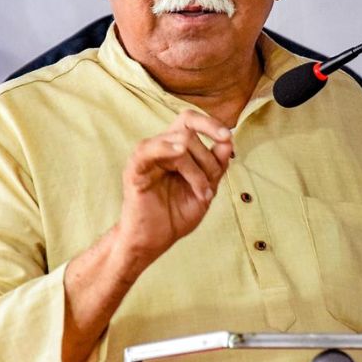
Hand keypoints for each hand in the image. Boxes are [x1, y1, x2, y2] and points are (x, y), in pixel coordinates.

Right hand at [115, 109, 233, 268]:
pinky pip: (147, 150)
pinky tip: (179, 154)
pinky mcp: (134, 170)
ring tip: (201, 193)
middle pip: (187, 130)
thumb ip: (216, 166)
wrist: (154, 241)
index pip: (190, 121)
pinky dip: (165, 147)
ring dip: (196, 169)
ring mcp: (146, 158)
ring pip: (178, 143)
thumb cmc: (176, 215)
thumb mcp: (205, 189)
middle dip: (208, 157)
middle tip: (211, 184)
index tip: (226, 137)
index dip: (209, 123)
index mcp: (174, 150)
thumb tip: (228, 140)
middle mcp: (159, 149)